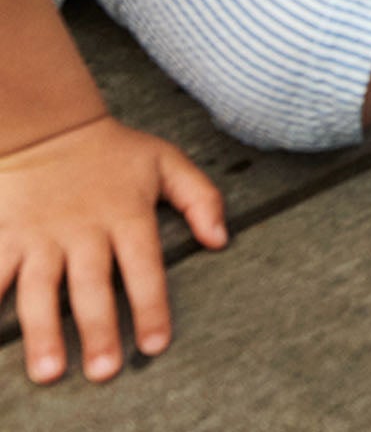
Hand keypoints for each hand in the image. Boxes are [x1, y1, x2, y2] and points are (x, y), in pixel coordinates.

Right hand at [0, 116, 226, 382]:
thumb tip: (221, 240)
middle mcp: (84, 229)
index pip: (144, 265)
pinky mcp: (8, 237)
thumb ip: (201, 198)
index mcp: (126, 213)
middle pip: (92, 285)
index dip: (150, 304)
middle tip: (105, 372)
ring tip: (50, 371)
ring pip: (41, 289)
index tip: (155, 345)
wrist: (50, 127)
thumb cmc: (115, 151)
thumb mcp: (167, 162)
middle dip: (99, 329)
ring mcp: (42, 236)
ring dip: (45, 331)